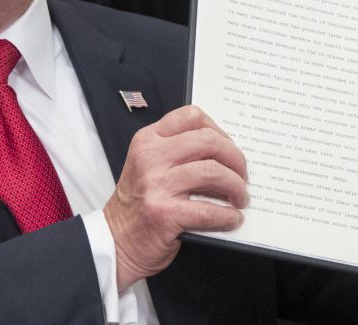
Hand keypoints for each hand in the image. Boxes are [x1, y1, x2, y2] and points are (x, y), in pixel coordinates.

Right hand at [104, 106, 247, 289]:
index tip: (228, 146)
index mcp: (148, 141)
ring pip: (213, 172)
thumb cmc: (137, 205)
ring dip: (236, 187)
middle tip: (242, 174)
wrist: (114, 241)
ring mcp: (157, 185)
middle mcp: (151, 158)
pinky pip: (209, 210)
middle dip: (235, 158)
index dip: (219, 129)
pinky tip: (232, 219)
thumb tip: (225, 153)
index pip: (191, 116)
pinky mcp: (165, 213)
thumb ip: (178, 153)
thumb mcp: (149, 166)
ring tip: (240, 198)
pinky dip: (228, 216)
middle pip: (208, 141)